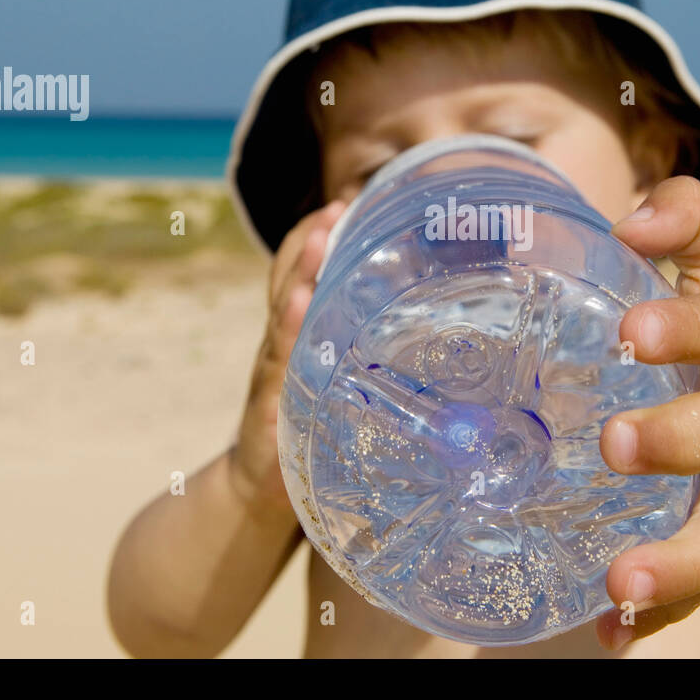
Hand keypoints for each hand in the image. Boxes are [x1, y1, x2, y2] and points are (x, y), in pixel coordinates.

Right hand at [228, 200, 345, 517]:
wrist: (259, 495)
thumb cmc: (311, 433)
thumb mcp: (339, 390)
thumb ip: (369, 361)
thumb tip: (441, 342)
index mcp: (301, 335)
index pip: (305, 273)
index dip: (320, 238)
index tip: (347, 204)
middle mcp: (283, 344)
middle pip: (289, 278)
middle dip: (310, 241)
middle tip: (335, 208)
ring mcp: (274, 371)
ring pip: (284, 310)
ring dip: (299, 271)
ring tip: (317, 238)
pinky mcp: (271, 404)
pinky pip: (280, 361)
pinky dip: (287, 330)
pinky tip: (298, 306)